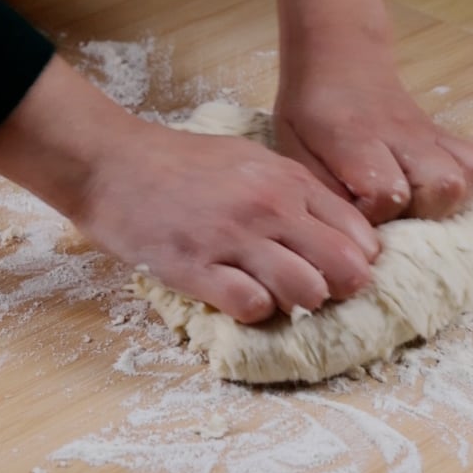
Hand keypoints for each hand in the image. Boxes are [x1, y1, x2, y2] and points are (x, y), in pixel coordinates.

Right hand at [0, 55, 378, 322]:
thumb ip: (293, 192)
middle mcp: (270, 207)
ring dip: (294, 303)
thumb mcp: (250, 160)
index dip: (355, 262)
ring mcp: (233, 237)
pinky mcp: (195, 267)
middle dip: (337, 290)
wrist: (112, 162)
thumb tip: (334, 236)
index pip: (360, 236)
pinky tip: (234, 296)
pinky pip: (252, 307)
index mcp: (288, 180)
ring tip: (270, 294)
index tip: (335, 271)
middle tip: (311, 291)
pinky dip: (252, 312)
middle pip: (345, 270)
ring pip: (306, 292)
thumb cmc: (181, 162)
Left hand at [275, 0, 472, 223]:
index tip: (356, 212)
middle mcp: (401, 136)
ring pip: (472, 175)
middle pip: (443, 187)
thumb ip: (321, 189)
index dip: (375, 214)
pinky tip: (442, 191)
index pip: (388, 192)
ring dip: (451, 203)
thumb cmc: (309, 113)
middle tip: (395, 216)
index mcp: (355, 140)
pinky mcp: (446, 134)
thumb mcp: (294, 148)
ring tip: (421, 208)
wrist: (338, 63)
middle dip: (423, 215)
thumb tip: (353, 231)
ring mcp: (429, 133)